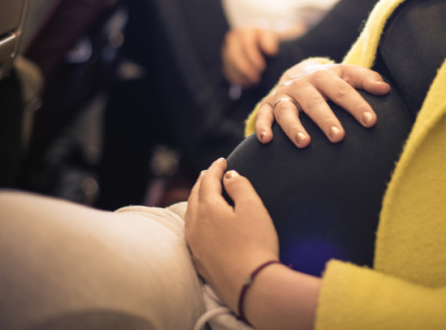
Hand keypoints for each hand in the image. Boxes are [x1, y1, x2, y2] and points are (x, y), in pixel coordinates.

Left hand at [185, 158, 278, 309]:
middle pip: (194, 196)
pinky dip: (196, 218)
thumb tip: (229, 176)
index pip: (207, 181)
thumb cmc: (255, 244)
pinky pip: (192, 231)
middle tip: (210, 172)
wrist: (251, 286)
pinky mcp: (199, 260)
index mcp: (207, 209)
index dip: (215, 168)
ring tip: (204, 192)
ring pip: (190, 214)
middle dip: (202, 181)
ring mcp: (194, 244)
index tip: (222, 160)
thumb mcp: (253, 208)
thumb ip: (240, 186)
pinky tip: (202, 221)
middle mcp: (195, 225)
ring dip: (196, 199)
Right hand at [221, 27, 279, 87]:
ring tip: (253, 82)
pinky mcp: (226, 60)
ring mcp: (228, 49)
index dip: (253, 56)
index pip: (247, 43)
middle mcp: (234, 38)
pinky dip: (236, 78)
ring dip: (241, 75)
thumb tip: (271, 51)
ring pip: (230, 63)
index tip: (262, 68)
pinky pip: (227, 70)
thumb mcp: (271, 40)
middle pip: (235, 54)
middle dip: (246, 68)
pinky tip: (246, 84)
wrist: (262, 46)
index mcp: (247, 32)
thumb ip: (270, 42)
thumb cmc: (268, 43)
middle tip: (257, 79)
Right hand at [255, 61, 390, 147]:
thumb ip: (366, 79)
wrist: (294, 74)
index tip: (370, 121)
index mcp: (325, 76)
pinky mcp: (267, 105)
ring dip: (294, 126)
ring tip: (304, 143)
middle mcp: (303, 84)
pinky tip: (266, 140)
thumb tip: (385, 89)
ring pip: (287, 110)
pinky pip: (263, 115)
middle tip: (338, 137)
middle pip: (315, 101)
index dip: (357, 105)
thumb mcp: (345, 75)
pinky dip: (262, 126)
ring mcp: (284, 95)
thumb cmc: (327, 82)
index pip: (343, 90)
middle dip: (326, 118)